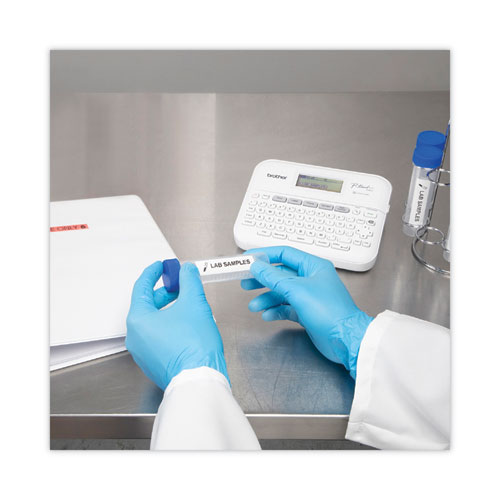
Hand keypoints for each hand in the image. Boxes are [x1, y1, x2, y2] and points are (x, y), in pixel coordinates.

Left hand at [126, 261, 227, 389]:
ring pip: (155, 322)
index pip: (141, 288)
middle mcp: (136, 337)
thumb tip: (187, 271)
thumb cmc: (193, 346)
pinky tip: (187, 323)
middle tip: (181, 283)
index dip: (154, 273)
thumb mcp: (194, 304)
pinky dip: (170, 325)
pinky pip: (159, 336)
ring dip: (170, 309)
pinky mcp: (155, 362)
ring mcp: (144, 352)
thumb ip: (189, 281)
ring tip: (188, 303)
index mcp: (138, 320)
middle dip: (166, 292)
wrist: (199, 379)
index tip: (163, 266)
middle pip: (148, 305)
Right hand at [241, 246, 372, 377]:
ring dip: (267, 298)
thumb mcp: (297, 290)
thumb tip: (257, 267)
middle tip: (245, 282)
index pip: (285, 254)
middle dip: (262, 279)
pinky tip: (267, 315)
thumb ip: (274, 278)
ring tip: (253, 306)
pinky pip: (287, 307)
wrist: (346, 340)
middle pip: (280, 274)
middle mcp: (311, 279)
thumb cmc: (330, 311)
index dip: (265, 255)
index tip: (248, 259)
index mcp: (313, 266)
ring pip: (282, 292)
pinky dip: (276, 310)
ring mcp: (309, 296)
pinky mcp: (307, 312)